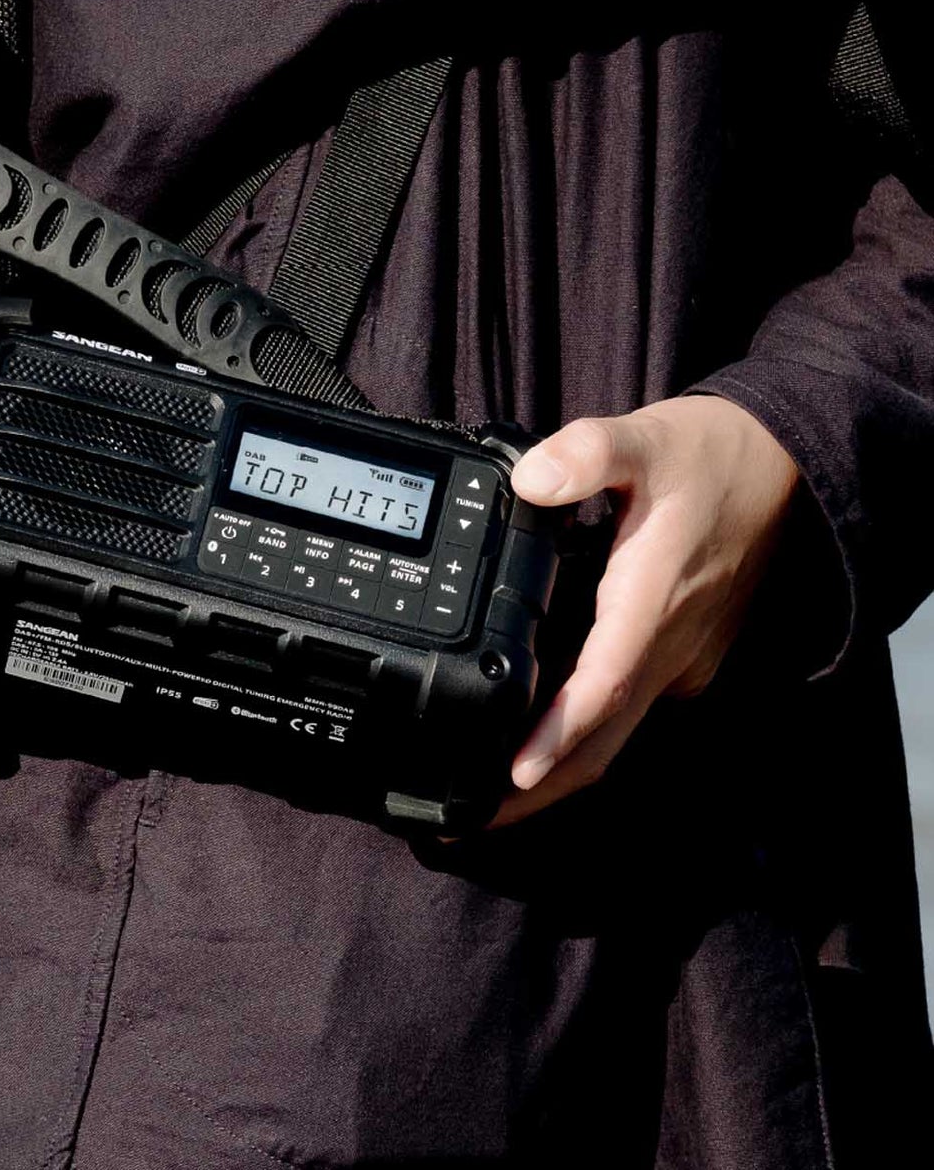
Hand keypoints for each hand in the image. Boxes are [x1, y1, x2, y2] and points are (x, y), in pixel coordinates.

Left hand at [489, 395, 799, 828]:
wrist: (786, 464)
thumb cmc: (712, 454)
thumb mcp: (646, 438)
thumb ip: (587, 454)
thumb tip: (531, 478)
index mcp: (651, 601)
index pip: (602, 687)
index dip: (557, 736)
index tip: (510, 776)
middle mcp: (669, 644)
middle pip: (603, 739)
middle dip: (540, 789)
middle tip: (470, 819)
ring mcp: (680, 655)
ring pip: (616, 733)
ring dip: (560, 772)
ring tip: (489, 800)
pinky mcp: (683, 653)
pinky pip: (629, 708)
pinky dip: (584, 735)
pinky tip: (539, 738)